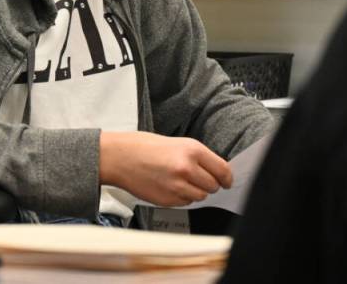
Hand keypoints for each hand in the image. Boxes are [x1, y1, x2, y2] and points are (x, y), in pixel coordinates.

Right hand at [99, 131, 232, 206]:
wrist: (119, 157)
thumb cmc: (143, 147)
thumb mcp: (177, 143)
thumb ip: (197, 157)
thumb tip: (215, 171)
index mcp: (192, 150)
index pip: (222, 170)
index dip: (227, 178)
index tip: (227, 181)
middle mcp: (187, 168)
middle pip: (213, 186)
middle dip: (209, 184)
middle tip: (198, 178)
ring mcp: (177, 186)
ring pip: (200, 197)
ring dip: (195, 192)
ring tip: (180, 181)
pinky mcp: (167, 200)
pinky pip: (185, 203)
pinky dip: (182, 198)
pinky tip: (169, 186)